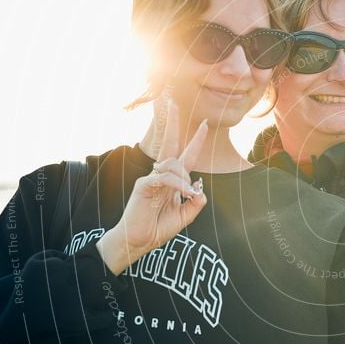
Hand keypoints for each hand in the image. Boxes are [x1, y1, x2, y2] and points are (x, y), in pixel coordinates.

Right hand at [96, 99, 207, 274]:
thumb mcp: (184, 217)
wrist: (138, 243)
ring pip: (172, 164)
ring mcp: (150, 178)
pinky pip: (164, 178)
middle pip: (169, 143)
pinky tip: (183, 195)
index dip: (196, 140)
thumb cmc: (157, 229)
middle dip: (172, 122)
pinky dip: (178, 185)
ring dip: (184, 178)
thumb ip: (195, 202)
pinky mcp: (143, 185)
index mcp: (171, 180)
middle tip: (172, 100)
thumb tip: (200, 187)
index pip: (185, 155)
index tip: (205, 124)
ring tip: (186, 195)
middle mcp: (160, 174)